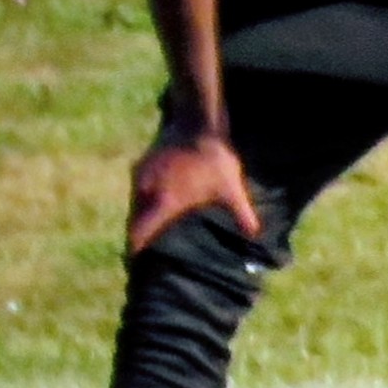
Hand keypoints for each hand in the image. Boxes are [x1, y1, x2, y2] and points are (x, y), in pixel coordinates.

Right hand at [127, 131, 260, 253]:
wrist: (198, 125)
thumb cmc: (216, 161)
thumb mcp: (232, 191)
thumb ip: (242, 215)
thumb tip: (254, 235)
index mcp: (164, 201)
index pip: (140, 230)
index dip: (135, 248)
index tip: (133, 262)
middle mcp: (146, 189)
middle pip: (133, 219)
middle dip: (136, 236)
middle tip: (139, 254)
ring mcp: (142, 174)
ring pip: (135, 203)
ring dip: (138, 218)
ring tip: (145, 233)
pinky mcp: (143, 164)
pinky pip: (138, 188)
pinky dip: (142, 201)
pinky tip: (152, 206)